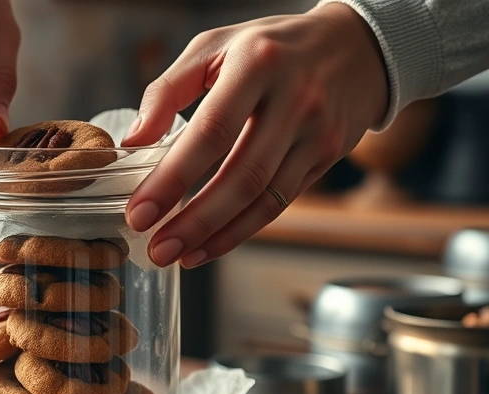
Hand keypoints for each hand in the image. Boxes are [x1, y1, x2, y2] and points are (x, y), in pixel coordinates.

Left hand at [121, 3, 387, 267]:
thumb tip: (133, 141)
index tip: (140, 211)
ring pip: (264, 198)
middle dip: (195, 221)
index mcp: (256, 64)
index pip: (211, 132)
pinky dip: (242, 230)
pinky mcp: (327, 156)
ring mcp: (316, 132)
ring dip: (217, 234)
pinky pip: (280, 203)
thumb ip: (168, 90)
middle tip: (158, 249)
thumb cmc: (270, 46)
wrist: (355, 45)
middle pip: (242, 175)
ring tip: (177, 255)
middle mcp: (294, 99)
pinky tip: (209, 245)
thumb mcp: (213, 46)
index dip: (173, 178)